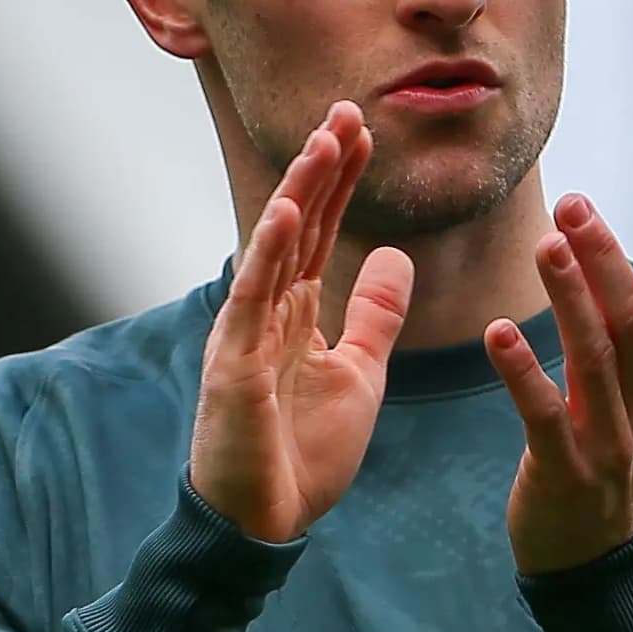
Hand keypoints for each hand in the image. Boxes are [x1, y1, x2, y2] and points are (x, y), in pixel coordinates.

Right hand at [189, 105, 415, 541]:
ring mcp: (248, 334)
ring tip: (325, 139)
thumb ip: (373, 315)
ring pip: (277, 248)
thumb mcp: (358, 373)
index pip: (322, 232)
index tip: (365, 130)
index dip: (342, 181)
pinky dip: (271, 251)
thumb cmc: (301, 454)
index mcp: (295, 313)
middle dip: (324, 168)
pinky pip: (255, 298)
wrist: (266, 522)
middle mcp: (267, 311)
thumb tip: (394, 257)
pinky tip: (290, 208)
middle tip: (348, 109)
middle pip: (300, 226)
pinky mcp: (237, 364)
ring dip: (302, 191)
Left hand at [484, 192, 632, 575]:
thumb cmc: (613, 469)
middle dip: (607, 261)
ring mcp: (608, 442)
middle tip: (576, 206)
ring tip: (546, 247)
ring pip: (595, 360)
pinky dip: (522, 373)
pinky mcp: (564, 472)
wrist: (602, 570)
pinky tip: (498, 334)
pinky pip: (543, 416)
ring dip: (570, 300)